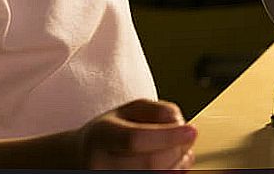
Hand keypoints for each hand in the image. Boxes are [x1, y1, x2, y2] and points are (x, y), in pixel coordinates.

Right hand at [73, 99, 196, 170]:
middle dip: (177, 149)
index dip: (167, 136)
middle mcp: (100, 164)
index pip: (135, 139)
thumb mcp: (128, 110)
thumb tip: (179, 123)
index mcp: (101, 135)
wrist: (81, 159)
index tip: (191, 130)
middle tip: (187, 136)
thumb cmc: (109, 134)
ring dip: (178, 164)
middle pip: (151, 163)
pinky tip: (172, 164)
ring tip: (179, 149)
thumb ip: (157, 110)